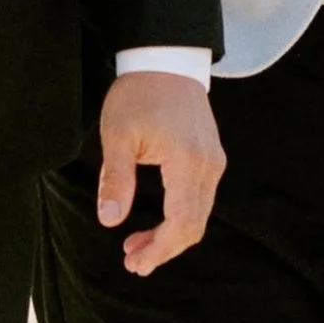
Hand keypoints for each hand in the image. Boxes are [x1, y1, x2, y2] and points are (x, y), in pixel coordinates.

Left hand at [97, 71, 224, 276]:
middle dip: (164, 249)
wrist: (166, 60)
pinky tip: (155, 225)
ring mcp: (213, 161)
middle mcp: (209, 165)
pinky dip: (180, 219)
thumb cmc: (139, 93)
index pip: (182, 221)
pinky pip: (200, 200)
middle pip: (195, 225)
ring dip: (171, 237)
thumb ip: (115, 179)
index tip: (135, 262)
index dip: (160, 248)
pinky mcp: (210, 158)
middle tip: (133, 263)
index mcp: (187, 161)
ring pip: (199, 215)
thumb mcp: (117, 135)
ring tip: (136, 247)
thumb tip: (110, 220)